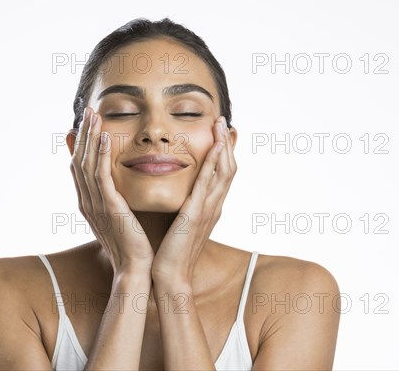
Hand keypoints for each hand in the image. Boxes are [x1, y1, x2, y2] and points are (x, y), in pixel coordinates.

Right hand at [70, 107, 154, 275]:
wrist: (135, 270)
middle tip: (88, 110)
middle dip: (83, 134)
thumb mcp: (120, 218)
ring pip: (86, 163)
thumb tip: (117, 187)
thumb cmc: (132, 246)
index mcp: (89, 203)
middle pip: (79, 160)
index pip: (80, 167)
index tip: (86, 123)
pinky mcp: (109, 207)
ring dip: (90, 137)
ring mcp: (95, 204)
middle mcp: (87, 202)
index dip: (81, 143)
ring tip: (94, 115)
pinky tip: (105, 137)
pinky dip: (100, 154)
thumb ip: (114, 200)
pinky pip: (101, 176)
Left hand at [151, 116, 236, 284]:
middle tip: (224, 121)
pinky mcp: (195, 214)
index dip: (225, 153)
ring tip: (221, 125)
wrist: (170, 276)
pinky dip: (213, 164)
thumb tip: (183, 196)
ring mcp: (207, 210)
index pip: (222, 174)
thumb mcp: (182, 224)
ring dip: (223, 146)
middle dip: (227, 143)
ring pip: (223, 172)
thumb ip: (186, 207)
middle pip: (228, 169)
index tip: (223, 133)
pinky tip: (214, 147)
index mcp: (210, 208)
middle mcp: (214, 207)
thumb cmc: (172, 252)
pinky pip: (207, 185)